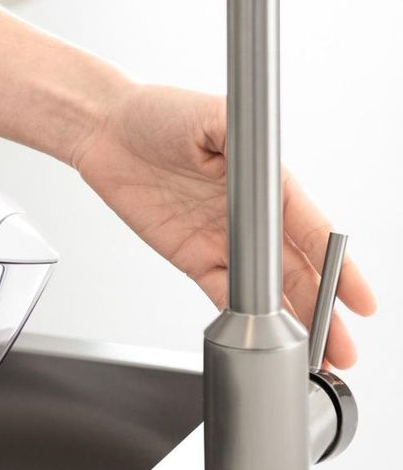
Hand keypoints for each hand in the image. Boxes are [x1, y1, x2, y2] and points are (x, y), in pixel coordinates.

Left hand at [72, 84, 376, 368]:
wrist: (106, 129)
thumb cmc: (158, 113)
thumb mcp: (210, 115)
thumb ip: (242, 138)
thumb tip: (260, 151)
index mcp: (266, 184)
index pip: (311, 232)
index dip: (340, 268)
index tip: (362, 299)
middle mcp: (250, 215)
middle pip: (298, 272)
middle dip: (325, 311)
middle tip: (345, 348)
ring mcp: (222, 238)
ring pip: (267, 291)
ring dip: (293, 324)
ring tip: (318, 356)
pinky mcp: (191, 255)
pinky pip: (222, 293)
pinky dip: (244, 318)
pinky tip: (263, 342)